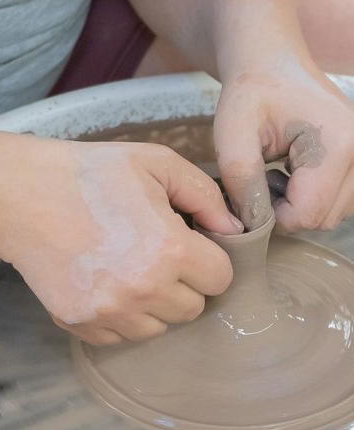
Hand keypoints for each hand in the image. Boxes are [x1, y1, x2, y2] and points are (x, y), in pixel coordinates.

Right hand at [0, 139, 240, 344]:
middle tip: (156, 257)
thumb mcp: (156, 164)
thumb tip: (234, 230)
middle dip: (183, 285)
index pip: (221, 280)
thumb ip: (205, 196)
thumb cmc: (90, 174)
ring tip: (128, 271)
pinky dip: (119, 318)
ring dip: (152, 306)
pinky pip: (118, 337)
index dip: (208, 261)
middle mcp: (143, 290)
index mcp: (170, 250)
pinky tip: (103, 284)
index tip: (189, 248)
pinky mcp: (80, 323)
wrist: (22, 195)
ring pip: (157, 329)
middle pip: (191, 309)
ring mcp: (109, 312)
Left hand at [215, 59, 353, 230]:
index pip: (308, 214)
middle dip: (285, 211)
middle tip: (261, 181)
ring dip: (298, 206)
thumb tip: (252, 226)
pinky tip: (291, 175)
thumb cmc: (249, 94)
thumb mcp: (232, 138)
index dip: (273, 217)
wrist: (269, 62)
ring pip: (332, 213)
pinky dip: (310, 198)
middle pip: (323, 218)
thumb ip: (243, 184)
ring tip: (275, 175)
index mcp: (337, 145)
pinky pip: (336, 200)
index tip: (252, 192)